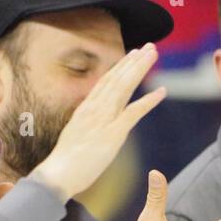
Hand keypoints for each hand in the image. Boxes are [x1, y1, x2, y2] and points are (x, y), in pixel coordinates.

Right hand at [31, 45, 165, 201]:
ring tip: (154, 55)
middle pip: (117, 78)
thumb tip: (96, 124)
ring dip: (140, 69)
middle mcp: (95, 108)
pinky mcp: (113, 133)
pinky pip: (134, 112)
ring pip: (125, 87)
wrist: (59, 173)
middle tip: (150, 46)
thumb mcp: (75, 135)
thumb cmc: (66, 161)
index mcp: (86, 108)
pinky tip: (162, 91)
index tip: (132, 54)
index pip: (105, 81)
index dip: (121, 66)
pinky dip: (149, 101)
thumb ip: (87, 125)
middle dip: (134, 61)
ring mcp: (104, 119)